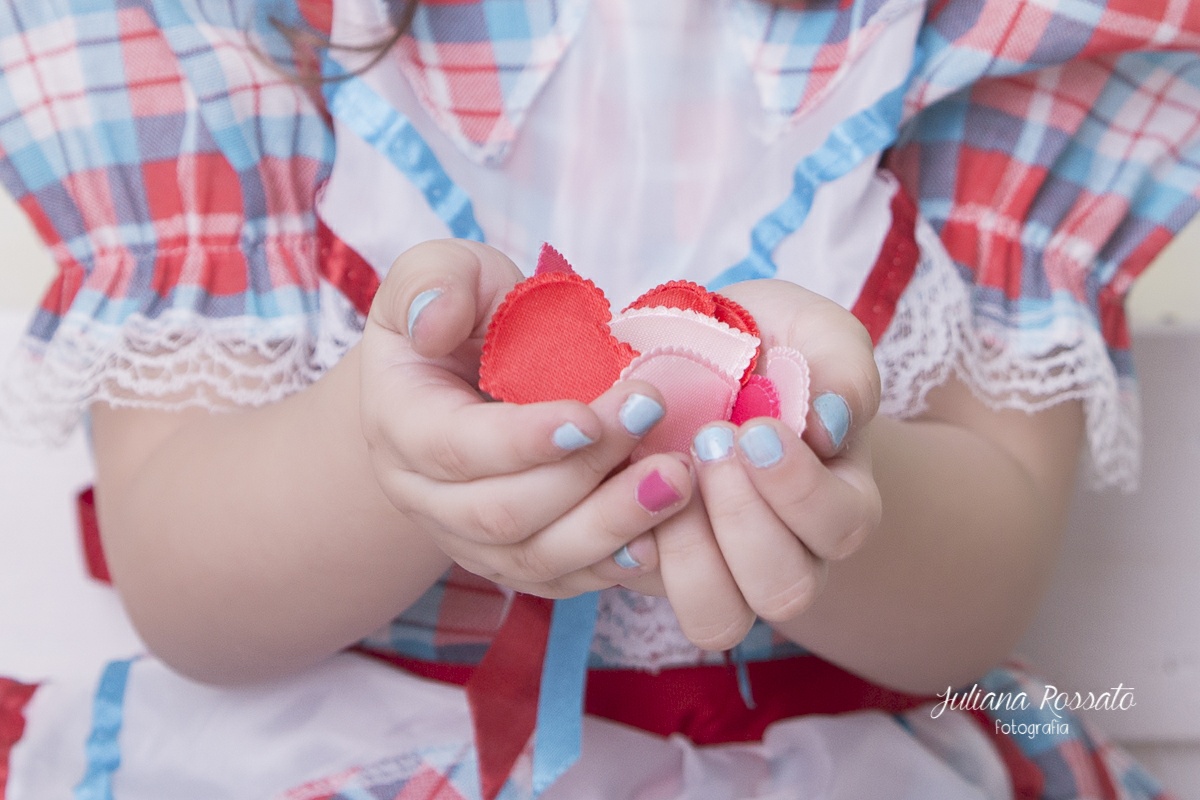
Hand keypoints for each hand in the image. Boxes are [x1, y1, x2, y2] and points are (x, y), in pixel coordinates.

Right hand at [359, 240, 692, 597]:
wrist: (467, 373)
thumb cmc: (466, 313)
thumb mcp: (444, 271)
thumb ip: (435, 281)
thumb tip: (433, 323)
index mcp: (399, 423)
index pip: (455, 448)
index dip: (525, 439)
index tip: (593, 414)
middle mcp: (425, 496)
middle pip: (502, 512)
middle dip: (584, 473)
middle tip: (653, 418)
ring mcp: (469, 538)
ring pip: (536, 558)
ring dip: (612, 524)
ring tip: (677, 479)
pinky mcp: (515, 558)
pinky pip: (562, 580)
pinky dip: (613, 564)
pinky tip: (664, 535)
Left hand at [627, 279, 882, 649]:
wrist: (686, 353)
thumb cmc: (763, 344)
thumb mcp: (811, 328)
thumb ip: (842, 364)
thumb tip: (832, 425)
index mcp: (838, 499)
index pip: (842, 527)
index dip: (799, 489)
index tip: (757, 429)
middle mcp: (787, 552)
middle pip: (786, 591)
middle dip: (742, 519)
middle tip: (709, 442)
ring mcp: (717, 568)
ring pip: (717, 617)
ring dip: (687, 552)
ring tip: (663, 476)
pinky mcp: (653, 566)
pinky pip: (639, 589)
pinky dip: (625, 545)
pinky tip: (620, 490)